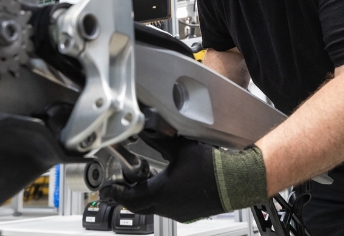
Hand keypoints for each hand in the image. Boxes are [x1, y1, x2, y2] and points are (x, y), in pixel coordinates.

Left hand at [100, 137, 266, 221]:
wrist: (236, 181)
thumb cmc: (213, 168)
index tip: (107, 189)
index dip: (114, 192)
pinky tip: (172, 186)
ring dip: (148, 197)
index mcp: (160, 193)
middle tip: (124, 185)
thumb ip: (161, 139)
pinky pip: (169, 209)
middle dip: (129, 195)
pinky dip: (164, 199)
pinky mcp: (190, 213)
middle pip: (138, 206)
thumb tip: (149, 130)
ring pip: (154, 208)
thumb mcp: (181, 148)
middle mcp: (167, 207)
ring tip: (149, 182)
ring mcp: (179, 213)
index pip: (127, 197)